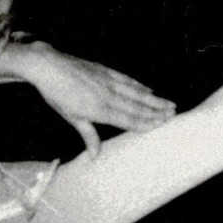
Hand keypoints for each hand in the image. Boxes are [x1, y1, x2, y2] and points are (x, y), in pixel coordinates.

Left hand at [7, 40, 177, 153]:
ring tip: (169, 103)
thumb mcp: (71, 117)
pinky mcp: (105, 71)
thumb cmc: (57, 94)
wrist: (48, 66)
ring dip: (153, 99)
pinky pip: (127, 80)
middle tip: (173, 115)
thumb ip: (87, 135)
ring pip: (136, 92)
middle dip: (156, 111)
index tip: (161, 125)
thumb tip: (95, 155)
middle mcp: (107, 95)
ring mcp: (108, 81)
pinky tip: (148, 90)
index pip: (127, 119)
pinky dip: (139, 86)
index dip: (145, 122)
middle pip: (136, 106)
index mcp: (99, 110)